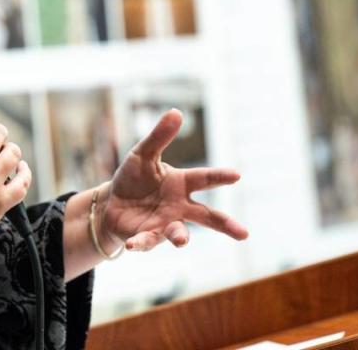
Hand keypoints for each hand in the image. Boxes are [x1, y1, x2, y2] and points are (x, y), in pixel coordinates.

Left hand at [99, 109, 247, 252]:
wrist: (113, 203)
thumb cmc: (134, 178)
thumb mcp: (142, 154)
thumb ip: (159, 137)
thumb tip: (176, 112)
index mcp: (181, 184)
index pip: (204, 179)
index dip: (219, 176)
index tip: (237, 175)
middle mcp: (179, 206)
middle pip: (207, 216)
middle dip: (225, 224)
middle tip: (243, 234)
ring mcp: (165, 223)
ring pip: (178, 232)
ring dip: (179, 236)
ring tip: (180, 240)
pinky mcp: (147, 236)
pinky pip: (146, 241)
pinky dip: (141, 244)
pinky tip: (131, 245)